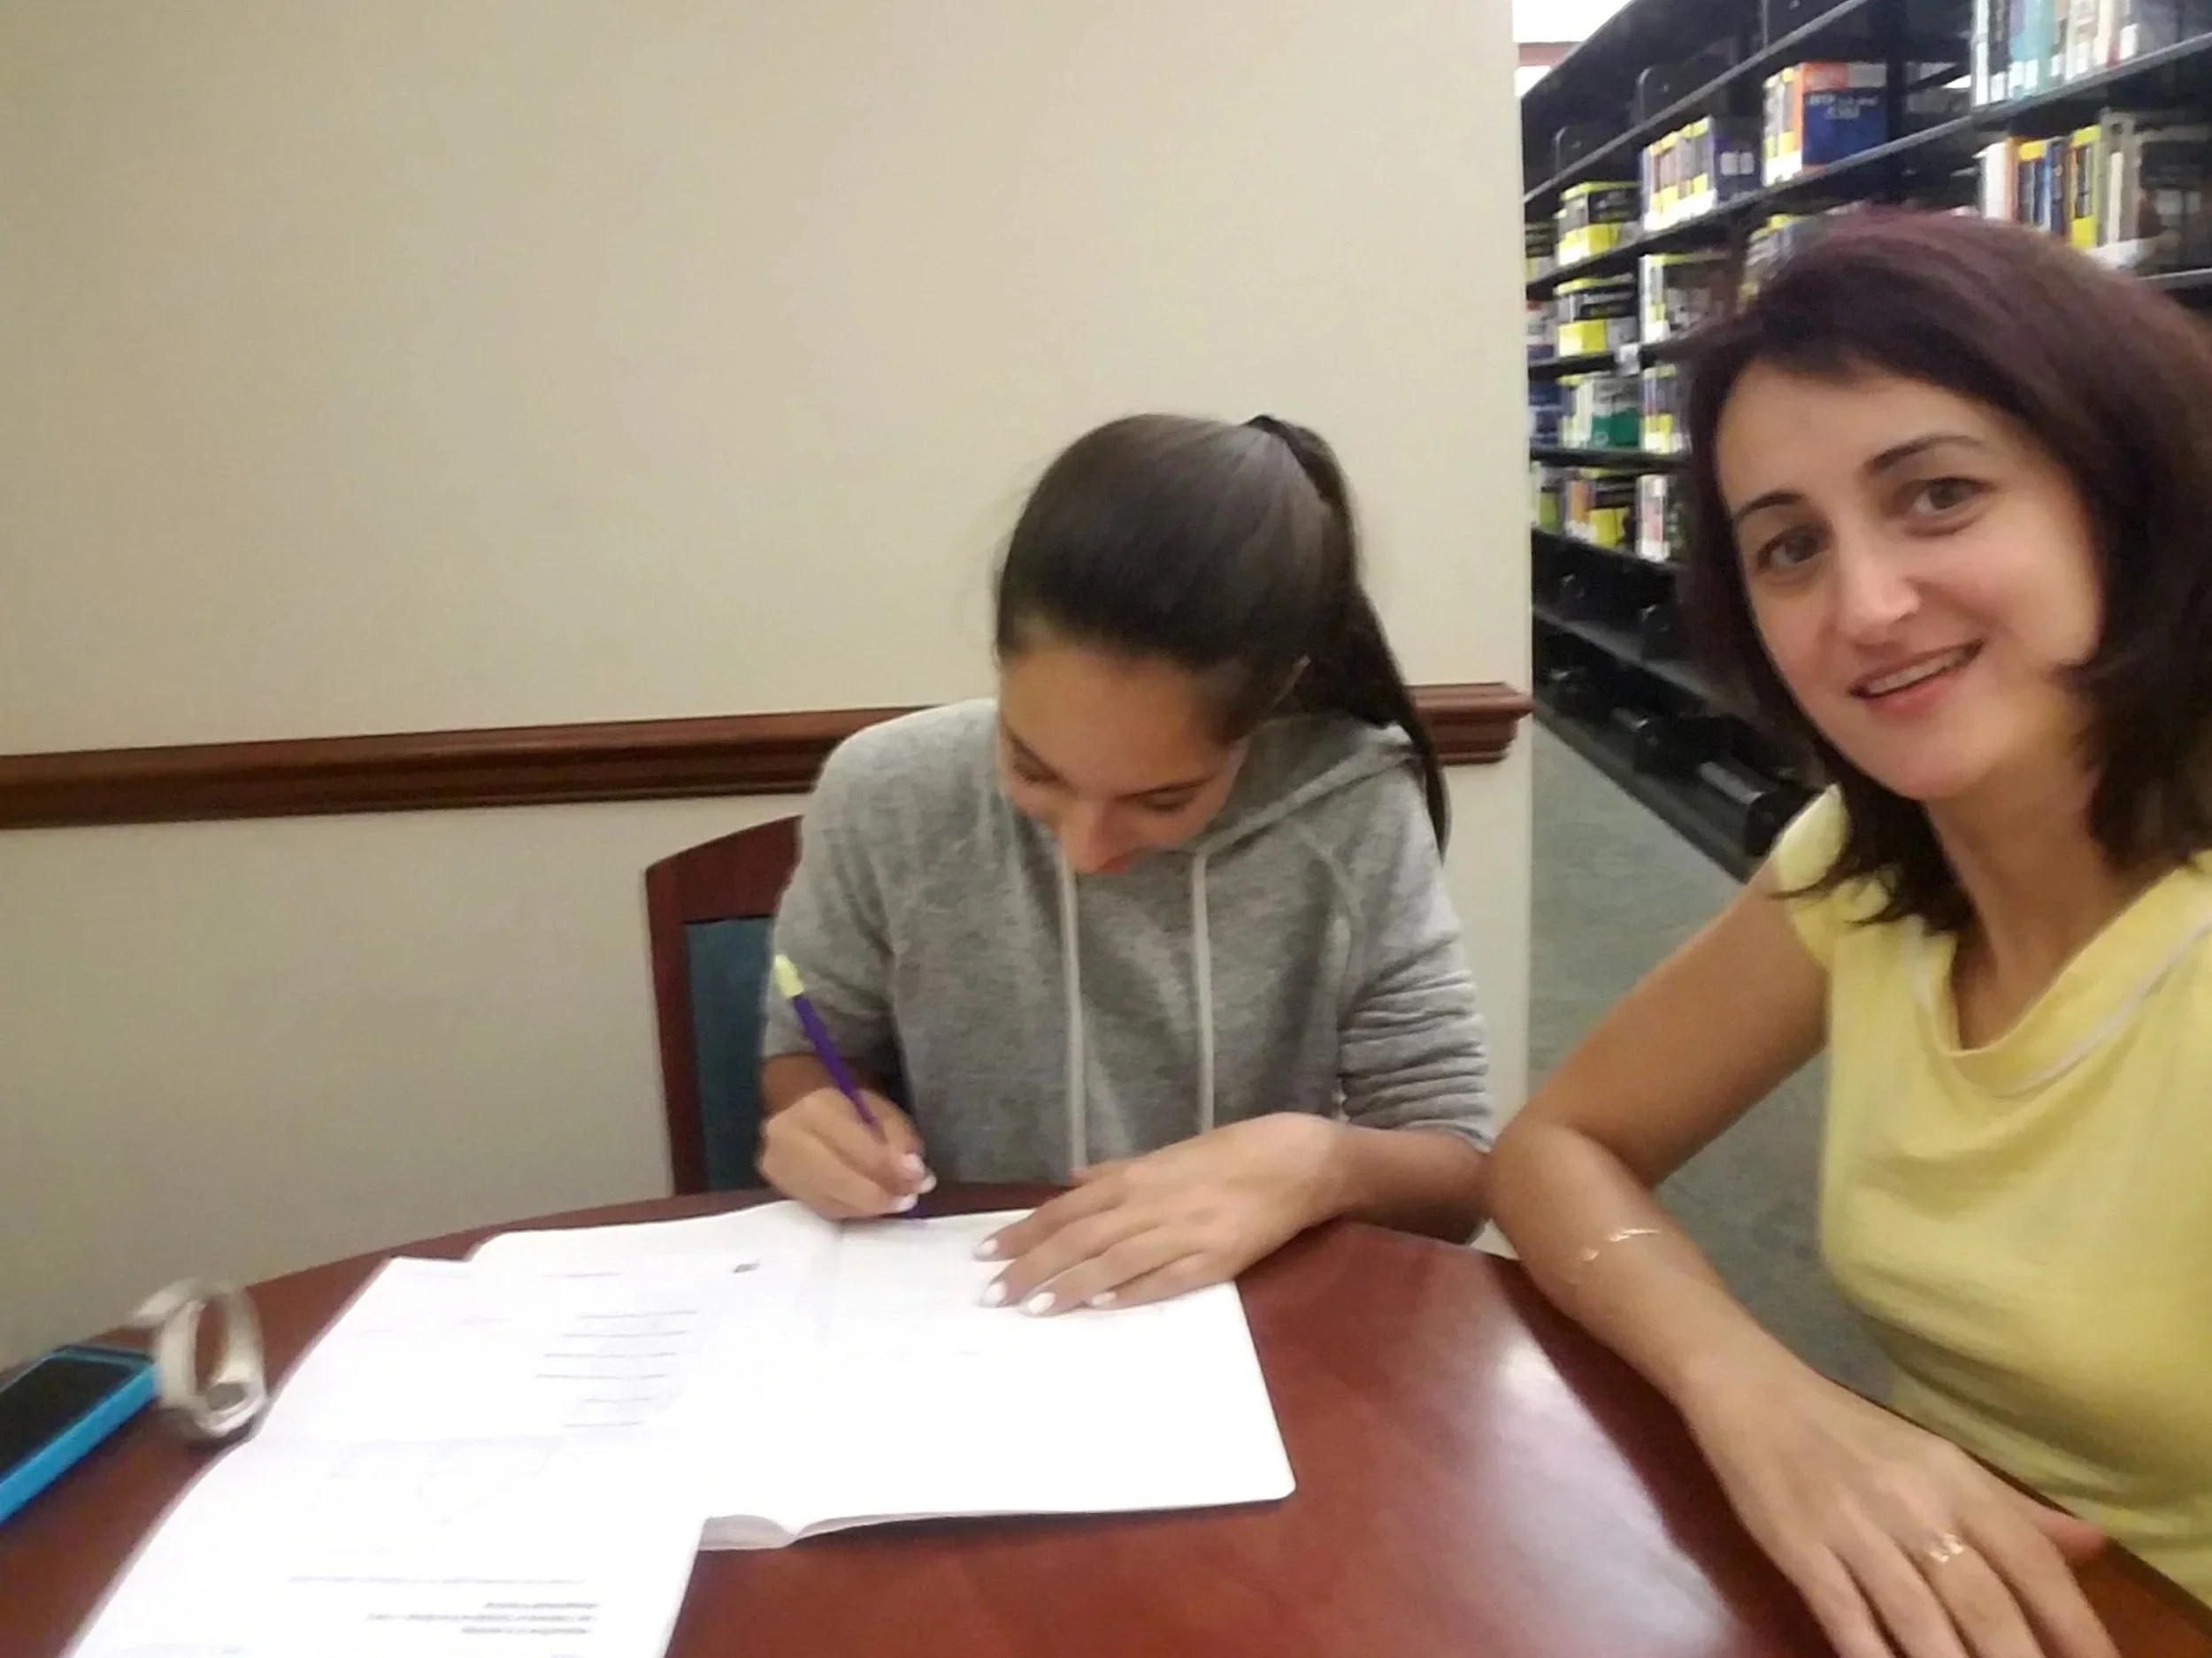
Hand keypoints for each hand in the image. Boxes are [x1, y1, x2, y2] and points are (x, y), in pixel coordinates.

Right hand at [757, 1088, 931, 1219]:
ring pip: (831, 1201)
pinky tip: (871, 1205)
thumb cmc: (844, 1101)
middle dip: (881, 1196)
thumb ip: (899, 1137)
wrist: (795, 1101)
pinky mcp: (781, 1187)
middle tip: (910, 1199)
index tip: (922, 1179)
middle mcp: (788, 1138)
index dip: (891, 1169)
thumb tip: (916, 1174)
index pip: (857, 1148)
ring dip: (870, 1208)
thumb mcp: (878, 1106)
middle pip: (840, 1181)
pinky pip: (823, 1208)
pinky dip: (853, 1211)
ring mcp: (779, 1166)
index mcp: (815, 1108)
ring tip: (896, 1202)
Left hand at [977, 1114, 1342, 1314]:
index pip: (1065, 1210)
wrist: (1296, 1161)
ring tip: (1031, 1309)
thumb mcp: (1167, 1155)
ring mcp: (1182, 1233)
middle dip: (1031, 1267)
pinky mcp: (1214, 1259)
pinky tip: (1100, 1305)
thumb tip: (1073, 1180)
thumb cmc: (1229, 1153)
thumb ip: (1117, 1172)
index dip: (1023, 1232)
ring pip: (1112, 1261)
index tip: (984, 1255)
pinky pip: (1164, 1279)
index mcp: (1135, 1177)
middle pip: (1078, 1239)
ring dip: (1069, 1286)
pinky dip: (1130, 1291)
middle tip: (991, 1296)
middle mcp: (1150, 1204)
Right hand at [1681, 1356, 2115, 1657]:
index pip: (2030, 1559)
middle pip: (1983, 1603)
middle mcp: (1914, 1505)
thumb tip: (2092, 1546)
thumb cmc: (1850, 1430)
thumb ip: (2012, 1508)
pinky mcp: (1800, 1549)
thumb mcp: (1937, 1458)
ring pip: (1919, 1621)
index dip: (2073, 1623)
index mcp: (1955, 1478)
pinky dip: (1872, 1656)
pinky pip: (1846, 1618)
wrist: (1750, 1389)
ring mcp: (1854, 1530)